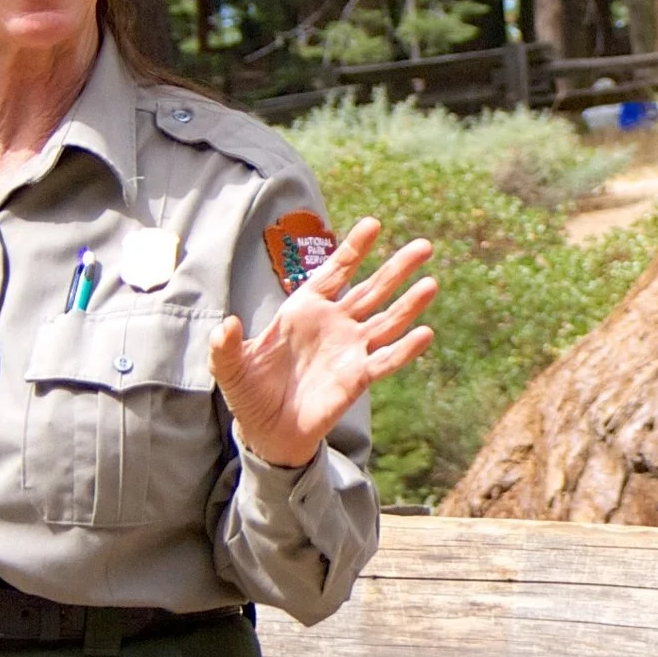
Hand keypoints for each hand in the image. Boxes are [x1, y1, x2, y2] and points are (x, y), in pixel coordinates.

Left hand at [211, 215, 435, 468]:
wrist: (267, 432)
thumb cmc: (250, 392)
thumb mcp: (229, 368)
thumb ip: (226, 345)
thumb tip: (228, 324)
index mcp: (304, 309)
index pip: (335, 272)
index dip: (354, 249)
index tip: (374, 224)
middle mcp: (333, 323)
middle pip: (371, 289)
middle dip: (396, 268)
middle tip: (424, 245)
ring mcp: (349, 349)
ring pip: (386, 320)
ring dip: (408, 303)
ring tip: (431, 283)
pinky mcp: (357, 378)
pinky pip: (385, 360)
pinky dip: (405, 349)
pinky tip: (424, 333)